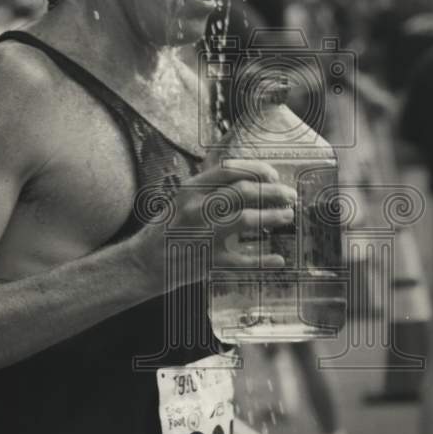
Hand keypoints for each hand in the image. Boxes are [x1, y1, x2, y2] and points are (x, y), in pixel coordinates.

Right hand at [131, 160, 295, 291]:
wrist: (143, 263)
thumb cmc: (167, 229)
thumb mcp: (181, 199)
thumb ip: (208, 187)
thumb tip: (246, 175)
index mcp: (190, 189)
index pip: (229, 170)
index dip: (257, 170)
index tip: (274, 175)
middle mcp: (196, 208)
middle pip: (243, 192)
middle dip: (273, 192)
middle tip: (290, 195)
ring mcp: (203, 235)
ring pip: (247, 219)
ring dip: (273, 216)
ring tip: (287, 216)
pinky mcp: (209, 262)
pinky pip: (243, 261)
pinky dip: (264, 261)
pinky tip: (279, 259)